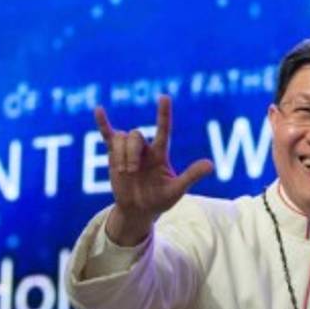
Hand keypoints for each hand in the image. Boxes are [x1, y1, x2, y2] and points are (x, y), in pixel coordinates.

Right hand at [94, 95, 213, 245]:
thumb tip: (211, 165)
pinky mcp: (114, 155)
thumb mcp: (176, 190)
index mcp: (160, 154)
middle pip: (135, 135)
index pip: (163, 130)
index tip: (164, 97)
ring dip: (120, 155)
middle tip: (131, 172)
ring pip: (120, 138)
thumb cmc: (159, 200)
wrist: (138, 210)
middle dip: (130, 152)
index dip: (163, 114)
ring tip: (123, 173)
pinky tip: (98, 109)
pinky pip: (108, 135)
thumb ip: (191, 176)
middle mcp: (145, 148)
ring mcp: (129, 150)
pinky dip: (103, 123)